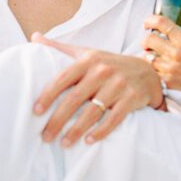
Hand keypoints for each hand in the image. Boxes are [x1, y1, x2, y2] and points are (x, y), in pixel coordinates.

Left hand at [31, 34, 163, 145]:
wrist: (146, 71)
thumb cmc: (108, 64)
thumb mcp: (86, 53)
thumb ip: (60, 48)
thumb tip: (34, 37)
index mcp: (88, 60)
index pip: (63, 78)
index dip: (48, 95)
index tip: (36, 111)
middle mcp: (103, 71)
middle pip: (75, 99)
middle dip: (58, 119)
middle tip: (45, 136)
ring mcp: (119, 85)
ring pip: (93, 112)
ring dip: (76, 130)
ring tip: (63, 143)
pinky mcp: (132, 98)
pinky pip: (114, 119)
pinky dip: (101, 131)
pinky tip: (88, 141)